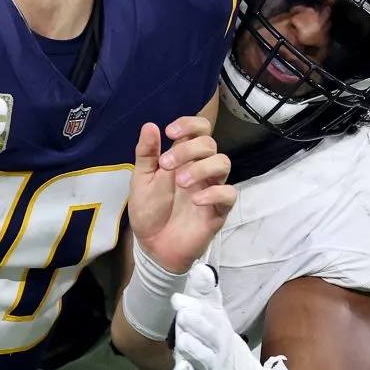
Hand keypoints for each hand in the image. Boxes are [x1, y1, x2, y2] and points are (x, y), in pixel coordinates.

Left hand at [128, 118, 235, 273]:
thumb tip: (150, 125)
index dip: (189, 124)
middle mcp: (201, 168)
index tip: (170, 132)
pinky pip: (228, 194)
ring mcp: (211, 188)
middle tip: (166, 165)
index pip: (199, 129)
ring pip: (223, 163)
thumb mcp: (141, 180)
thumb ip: (146, 154)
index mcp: (183, 157)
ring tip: (181, 182)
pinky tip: (195, 201)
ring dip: (202, 167)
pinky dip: (214, 193)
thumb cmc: (149, 209)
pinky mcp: (219, 210)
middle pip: (209, 143)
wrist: (153, 245)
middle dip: (188, 149)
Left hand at [171, 264, 233, 369]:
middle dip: (196, 325)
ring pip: (201, 359)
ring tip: (182, 339)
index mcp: (219, 328)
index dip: (195, 307)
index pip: (210, 316)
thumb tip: (201, 267)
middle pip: (209, 337)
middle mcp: (216, 348)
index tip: (177, 298)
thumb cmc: (219, 343)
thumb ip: (206, 294)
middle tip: (182, 316)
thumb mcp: (215, 317)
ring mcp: (208, 369)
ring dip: (192, 349)